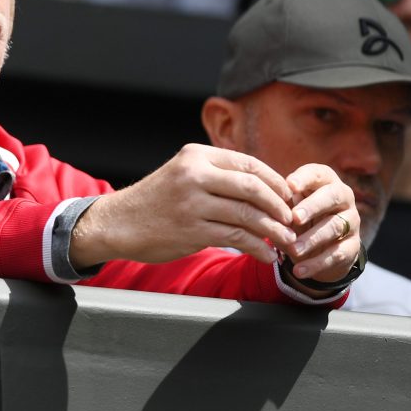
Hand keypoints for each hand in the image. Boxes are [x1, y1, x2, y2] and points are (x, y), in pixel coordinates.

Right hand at [69, 144, 298, 268]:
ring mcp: (192, 203)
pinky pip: (235, 238)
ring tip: (286, 241)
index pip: (248, 163)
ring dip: (273, 230)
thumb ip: (216, 175)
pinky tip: (264, 255)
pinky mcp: (190, 230)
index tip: (288, 197)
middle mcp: (194, 174)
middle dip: (279, 205)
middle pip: (253, 186)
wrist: (118, 223)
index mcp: (195, 156)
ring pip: (248, 214)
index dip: (275, 181)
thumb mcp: (182, 174)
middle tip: (293, 220)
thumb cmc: (155, 201)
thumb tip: (263, 187)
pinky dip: (256, 248)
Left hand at [280, 163, 360, 286]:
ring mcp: (351, 221)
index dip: (304, 178)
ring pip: (335, 227)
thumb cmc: (298, 215)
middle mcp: (343, 197)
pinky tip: (299, 270)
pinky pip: (337, 254)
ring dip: (312, 239)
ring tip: (293, 249)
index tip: (289, 185)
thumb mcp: (289, 206)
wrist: (318, 245)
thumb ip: (281, 203)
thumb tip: (264, 205)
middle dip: (313, 206)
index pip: (317, 173)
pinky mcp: (353, 246)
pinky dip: (316, 263)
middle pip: (333, 196)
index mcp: (325, 180)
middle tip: (294, 217)